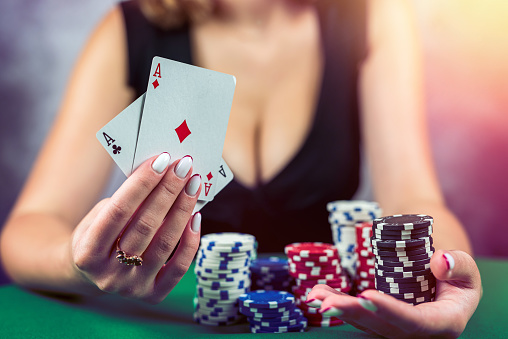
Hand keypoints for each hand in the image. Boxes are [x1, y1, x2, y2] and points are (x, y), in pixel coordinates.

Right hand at [70, 153, 201, 303]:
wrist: (92, 273)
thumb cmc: (99, 234)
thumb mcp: (99, 216)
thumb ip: (125, 202)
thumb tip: (163, 176)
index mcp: (86, 253)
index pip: (118, 211)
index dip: (142, 184)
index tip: (161, 160)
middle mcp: (108, 275)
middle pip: (145, 226)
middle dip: (167, 191)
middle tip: (184, 166)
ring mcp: (131, 288)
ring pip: (165, 244)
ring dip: (183, 209)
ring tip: (193, 184)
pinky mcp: (153, 295)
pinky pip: (179, 267)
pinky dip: (191, 240)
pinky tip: (196, 216)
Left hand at [306, 250, 481, 337]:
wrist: (442, 276)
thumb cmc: (456, 273)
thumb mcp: (467, 268)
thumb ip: (459, 265)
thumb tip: (439, 262)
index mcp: (442, 323)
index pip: (415, 322)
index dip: (390, 311)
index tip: (367, 295)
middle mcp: (417, 332)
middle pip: (382, 326)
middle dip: (353, 314)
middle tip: (326, 303)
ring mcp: (396, 327)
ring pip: (365, 322)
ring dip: (339, 309)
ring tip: (316, 297)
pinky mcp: (381, 320)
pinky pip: (359, 315)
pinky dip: (338, 302)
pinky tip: (319, 293)